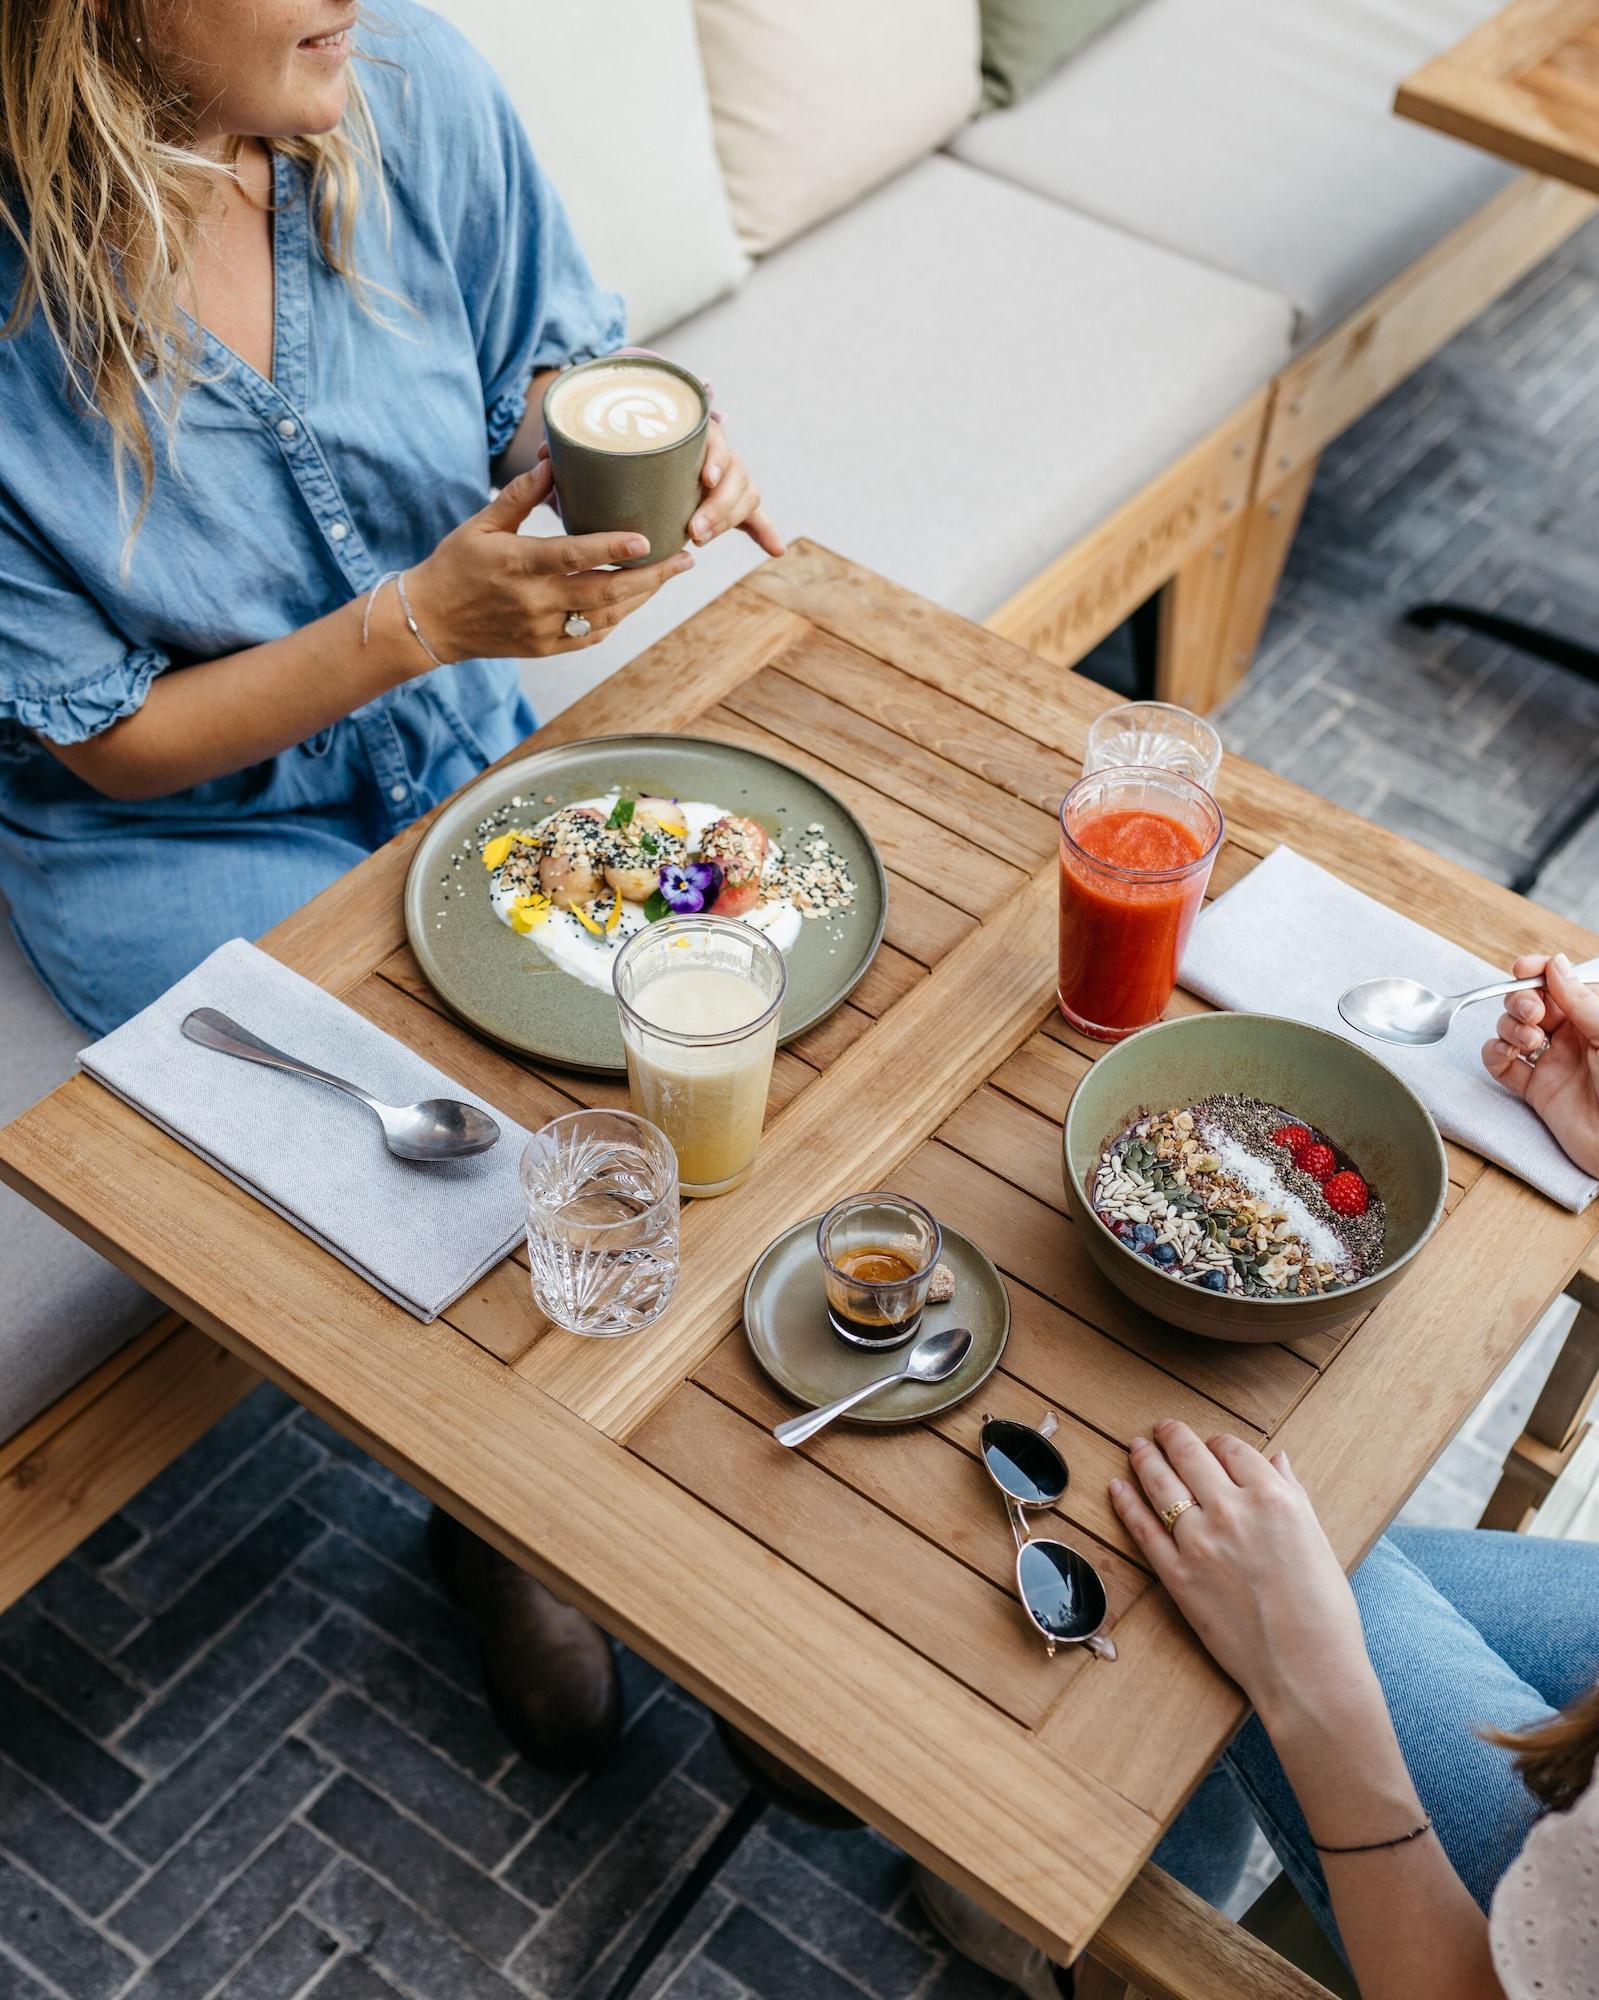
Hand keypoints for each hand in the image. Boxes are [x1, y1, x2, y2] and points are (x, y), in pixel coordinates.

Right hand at [405, 461, 694, 663]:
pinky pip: (592, 636)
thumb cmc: (456, 565)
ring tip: (670, 575)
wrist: (431, 622)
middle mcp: (535, 601)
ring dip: (643, 597)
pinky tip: (635, 600)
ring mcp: (543, 630)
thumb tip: (553, 460)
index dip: (612, 549)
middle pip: (605, 592)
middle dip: (652, 577)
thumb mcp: (481, 524)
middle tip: (684, 559)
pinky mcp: (545, 648)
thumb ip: (520, 495)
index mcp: (517, 564)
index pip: (573, 556)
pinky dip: (618, 618)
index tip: (647, 540)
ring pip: (607, 617)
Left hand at [537, 420, 784, 557]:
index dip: (715, 462)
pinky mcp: (726, 501)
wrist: (639, 437)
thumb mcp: (601, 442)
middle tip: (694, 531)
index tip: (705, 481)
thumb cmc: (619, 441)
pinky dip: (765, 531)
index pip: (715, 441)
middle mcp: (712, 450)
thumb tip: (544, 457)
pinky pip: (752, 516)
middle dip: (720, 505)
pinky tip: (775, 550)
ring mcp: (723, 476)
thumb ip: (575, 448)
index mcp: (689, 429)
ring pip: (744, 493)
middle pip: (735, 473)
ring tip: (701, 541)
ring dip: (732, 520)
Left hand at [1109, 1421, 1370, 1724]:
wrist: (1307, 1670)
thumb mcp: (1317, 1540)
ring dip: (1145, 1459)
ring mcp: (1199, 1543)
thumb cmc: (1325, 1612)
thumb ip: (1292, 1493)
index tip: (1210, 1443)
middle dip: (1172, 1436)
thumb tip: (1277, 1460)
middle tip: (1162, 1429)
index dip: (1218, 1442)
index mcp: (1273, 1498)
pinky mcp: (1177, 1576)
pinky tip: (1118, 1487)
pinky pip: (1143, 1529)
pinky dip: (1127, 1503)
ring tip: (1138, 1447)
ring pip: (1161, 1485)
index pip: (1233, 1450)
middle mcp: (1232, 1511)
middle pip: (1190, 1456)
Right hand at [1482, 952, 1598, 1175]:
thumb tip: (1555, 965)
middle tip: (1533, 1015)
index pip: (1559, 984)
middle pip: (1529, 1003)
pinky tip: (1507, 1055)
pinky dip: (1495, 1054)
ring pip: (1512, 1029)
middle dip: (1521, 1001)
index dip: (1538, 973)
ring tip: (1529, 1042)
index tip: (1524, 970)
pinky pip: (1501, 1064)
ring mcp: (1552, 1062)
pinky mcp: (1535, 1089)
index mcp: (1593, 1018)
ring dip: (1510, 1028)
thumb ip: (1581, 1000)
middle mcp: (1572, 1036)